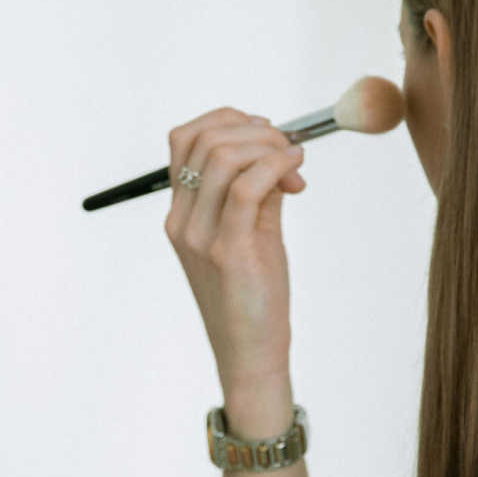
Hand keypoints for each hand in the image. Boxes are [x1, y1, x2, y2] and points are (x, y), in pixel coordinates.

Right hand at [165, 106, 307, 395]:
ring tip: (295, 163)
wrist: (252, 355)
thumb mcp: (255, 236)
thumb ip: (260, 194)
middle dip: (253, 130)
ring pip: (224, 157)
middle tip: (288, 148)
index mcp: (181, 215)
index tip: (267, 133)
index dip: (227, 121)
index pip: (185, 140)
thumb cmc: (255, 301)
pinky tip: (296, 171)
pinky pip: (248, 187)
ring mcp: (202, 236)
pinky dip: (275, 166)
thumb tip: (278, 156)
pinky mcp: (229, 251)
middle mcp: (183, 222)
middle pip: (203, 140)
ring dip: (267, 146)